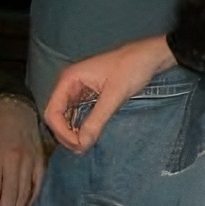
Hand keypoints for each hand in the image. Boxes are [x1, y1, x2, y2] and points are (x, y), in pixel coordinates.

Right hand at [42, 35, 173, 152]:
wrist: (151, 56)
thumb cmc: (133, 69)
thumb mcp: (115, 95)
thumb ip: (97, 119)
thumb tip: (82, 144)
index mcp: (69, 79)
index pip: (53, 112)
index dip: (62, 132)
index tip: (79, 145)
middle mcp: (68, 84)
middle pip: (56, 116)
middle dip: (66, 134)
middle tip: (82, 149)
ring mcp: (78, 88)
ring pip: (66, 116)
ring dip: (73, 132)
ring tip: (85, 146)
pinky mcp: (88, 93)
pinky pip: (78, 113)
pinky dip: (81, 125)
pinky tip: (89, 135)